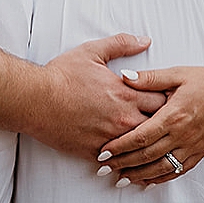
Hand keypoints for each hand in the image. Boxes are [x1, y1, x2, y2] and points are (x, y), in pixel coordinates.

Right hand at [28, 33, 166, 156]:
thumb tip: (145, 40)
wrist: (35, 100)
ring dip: (147, 143)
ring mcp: (110, 138)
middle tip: (166, 122)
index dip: (168, 100)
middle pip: (158, 125)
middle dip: (163, 123)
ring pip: (142, 147)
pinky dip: (127, 159)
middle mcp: (122, 118)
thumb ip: (122, 44)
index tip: (169, 100)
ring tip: (154, 143)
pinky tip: (131, 159)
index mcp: (125, 94)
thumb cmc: (61, 76)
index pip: (163, 100)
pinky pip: (119, 161)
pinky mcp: (95, 152)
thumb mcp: (92, 52)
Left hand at [98, 60, 203, 185]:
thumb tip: (124, 77)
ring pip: (160, 168)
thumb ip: (149, 78)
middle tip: (103, 169)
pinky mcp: (199, 153)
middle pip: (146, 156)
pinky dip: (160, 179)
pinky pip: (177, 171)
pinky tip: (146, 182)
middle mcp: (182, 135)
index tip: (102, 152)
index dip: (119, 146)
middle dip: (122, 164)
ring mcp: (191, 147)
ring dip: (138, 176)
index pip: (140, 136)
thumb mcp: (177, 74)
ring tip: (120, 180)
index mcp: (173, 115)